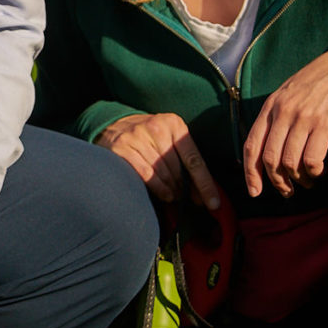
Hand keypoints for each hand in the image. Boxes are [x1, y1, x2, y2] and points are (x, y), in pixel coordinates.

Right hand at [98, 111, 222, 209]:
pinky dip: (158, 189)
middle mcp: (156, 127)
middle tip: (189, 199)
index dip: (205, 183)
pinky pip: (146, 175)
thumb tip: (203, 193)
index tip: (214, 203)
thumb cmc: (150, 137)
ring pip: (163, 174)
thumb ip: (186, 159)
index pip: (194, 159)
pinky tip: (165, 195)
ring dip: (173, 191)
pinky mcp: (123, 148)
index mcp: (174, 124)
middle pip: (178, 169)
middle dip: (186, 189)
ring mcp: (138, 137)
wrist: (114, 124)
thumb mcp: (170, 138)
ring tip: (176, 196)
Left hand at [241, 43, 327, 197]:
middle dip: (278, 182)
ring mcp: (304, 118)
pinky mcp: (325, 123)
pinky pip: (312, 159)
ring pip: (290, 162)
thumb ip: (275, 118)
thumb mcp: (287, 94)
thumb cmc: (316, 83)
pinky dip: (314, 171)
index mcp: (271, 106)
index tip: (254, 192)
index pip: (252, 145)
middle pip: (270, 159)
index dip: (250, 173)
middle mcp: (283, 112)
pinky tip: (319, 170)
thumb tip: (265, 153)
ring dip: (298, 179)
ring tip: (307, 181)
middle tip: (287, 190)